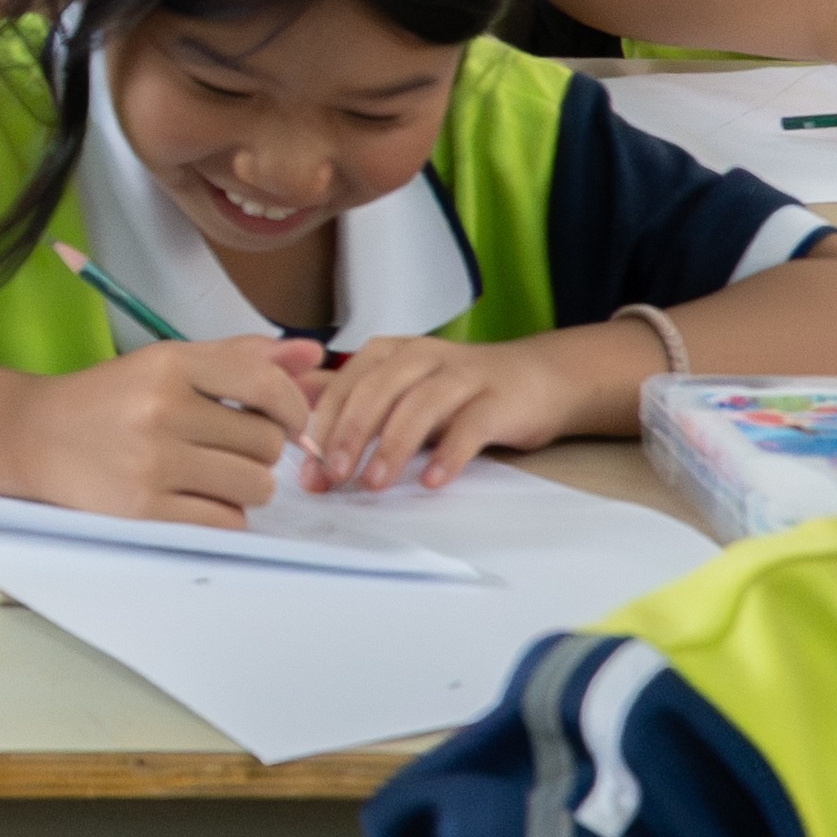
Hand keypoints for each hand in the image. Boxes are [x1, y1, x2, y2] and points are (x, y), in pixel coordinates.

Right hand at [10, 334, 315, 525]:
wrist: (36, 437)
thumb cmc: (112, 398)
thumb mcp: (169, 364)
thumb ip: (241, 357)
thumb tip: (313, 354)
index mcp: (170, 365)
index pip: (266, 384)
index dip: (294, 408)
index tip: (290, 423)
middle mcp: (161, 410)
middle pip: (265, 442)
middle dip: (260, 449)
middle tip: (230, 447)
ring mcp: (151, 463)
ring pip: (254, 485)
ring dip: (246, 485)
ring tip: (216, 474)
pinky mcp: (143, 510)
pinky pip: (226, 521)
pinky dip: (224, 514)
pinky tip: (198, 498)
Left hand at [297, 333, 584, 492]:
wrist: (538, 379)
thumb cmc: (458, 394)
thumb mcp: (401, 392)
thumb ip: (354, 406)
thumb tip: (298, 432)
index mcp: (390, 353)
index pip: (346, 385)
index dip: (324, 427)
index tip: (310, 469)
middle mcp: (423, 355)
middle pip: (378, 390)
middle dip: (351, 435)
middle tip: (334, 476)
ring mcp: (464, 374)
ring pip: (420, 405)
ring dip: (393, 446)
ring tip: (375, 483)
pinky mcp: (499, 398)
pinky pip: (470, 426)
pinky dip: (448, 454)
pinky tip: (432, 480)